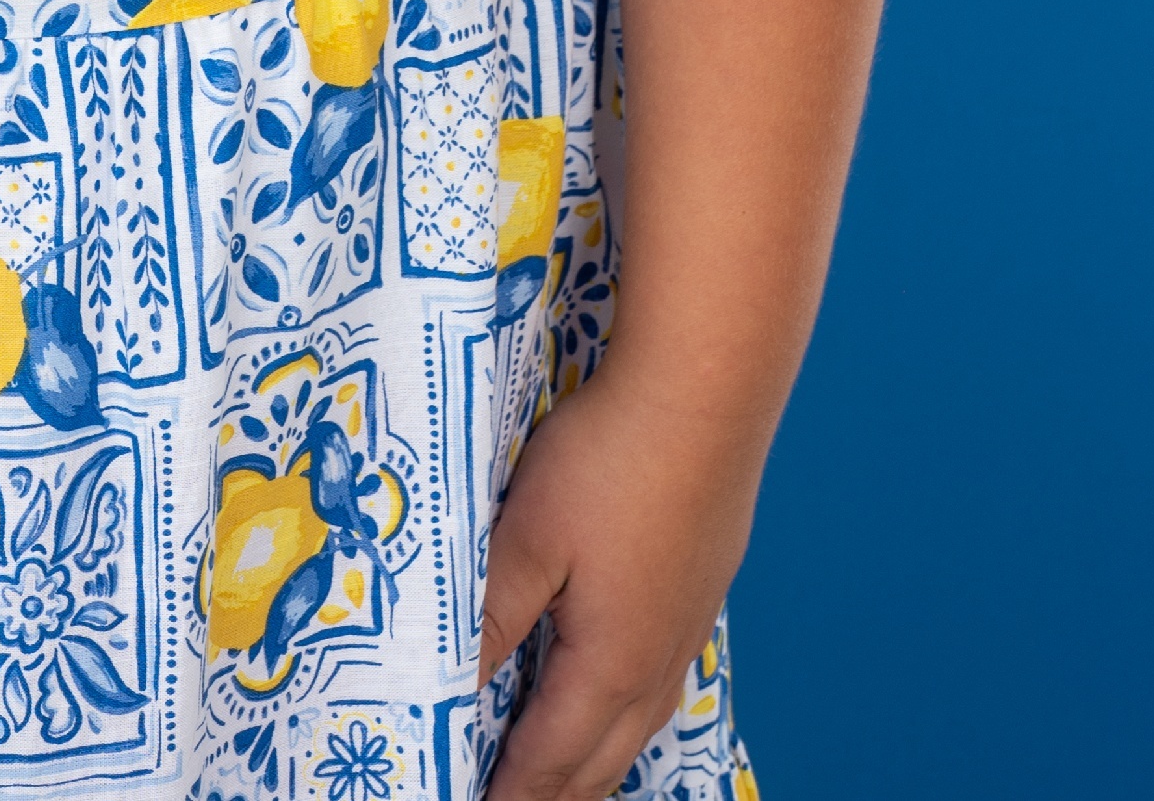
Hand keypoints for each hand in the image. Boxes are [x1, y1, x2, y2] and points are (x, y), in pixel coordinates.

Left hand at [477, 370, 757, 800]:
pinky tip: (617, 692)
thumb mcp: (527, 538)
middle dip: (553, 794)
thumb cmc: (609, 461)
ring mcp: (687, 627)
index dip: (511, 795)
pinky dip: (625, 715)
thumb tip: (446, 690)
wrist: (706, 393)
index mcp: (610, 666)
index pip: (550, 761)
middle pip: (600, 761)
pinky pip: (660, 683)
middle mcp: (656, 663)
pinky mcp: (701, 587)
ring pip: (637, 725)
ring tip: (559, 776)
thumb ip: (487, 618)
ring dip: (592, 760)